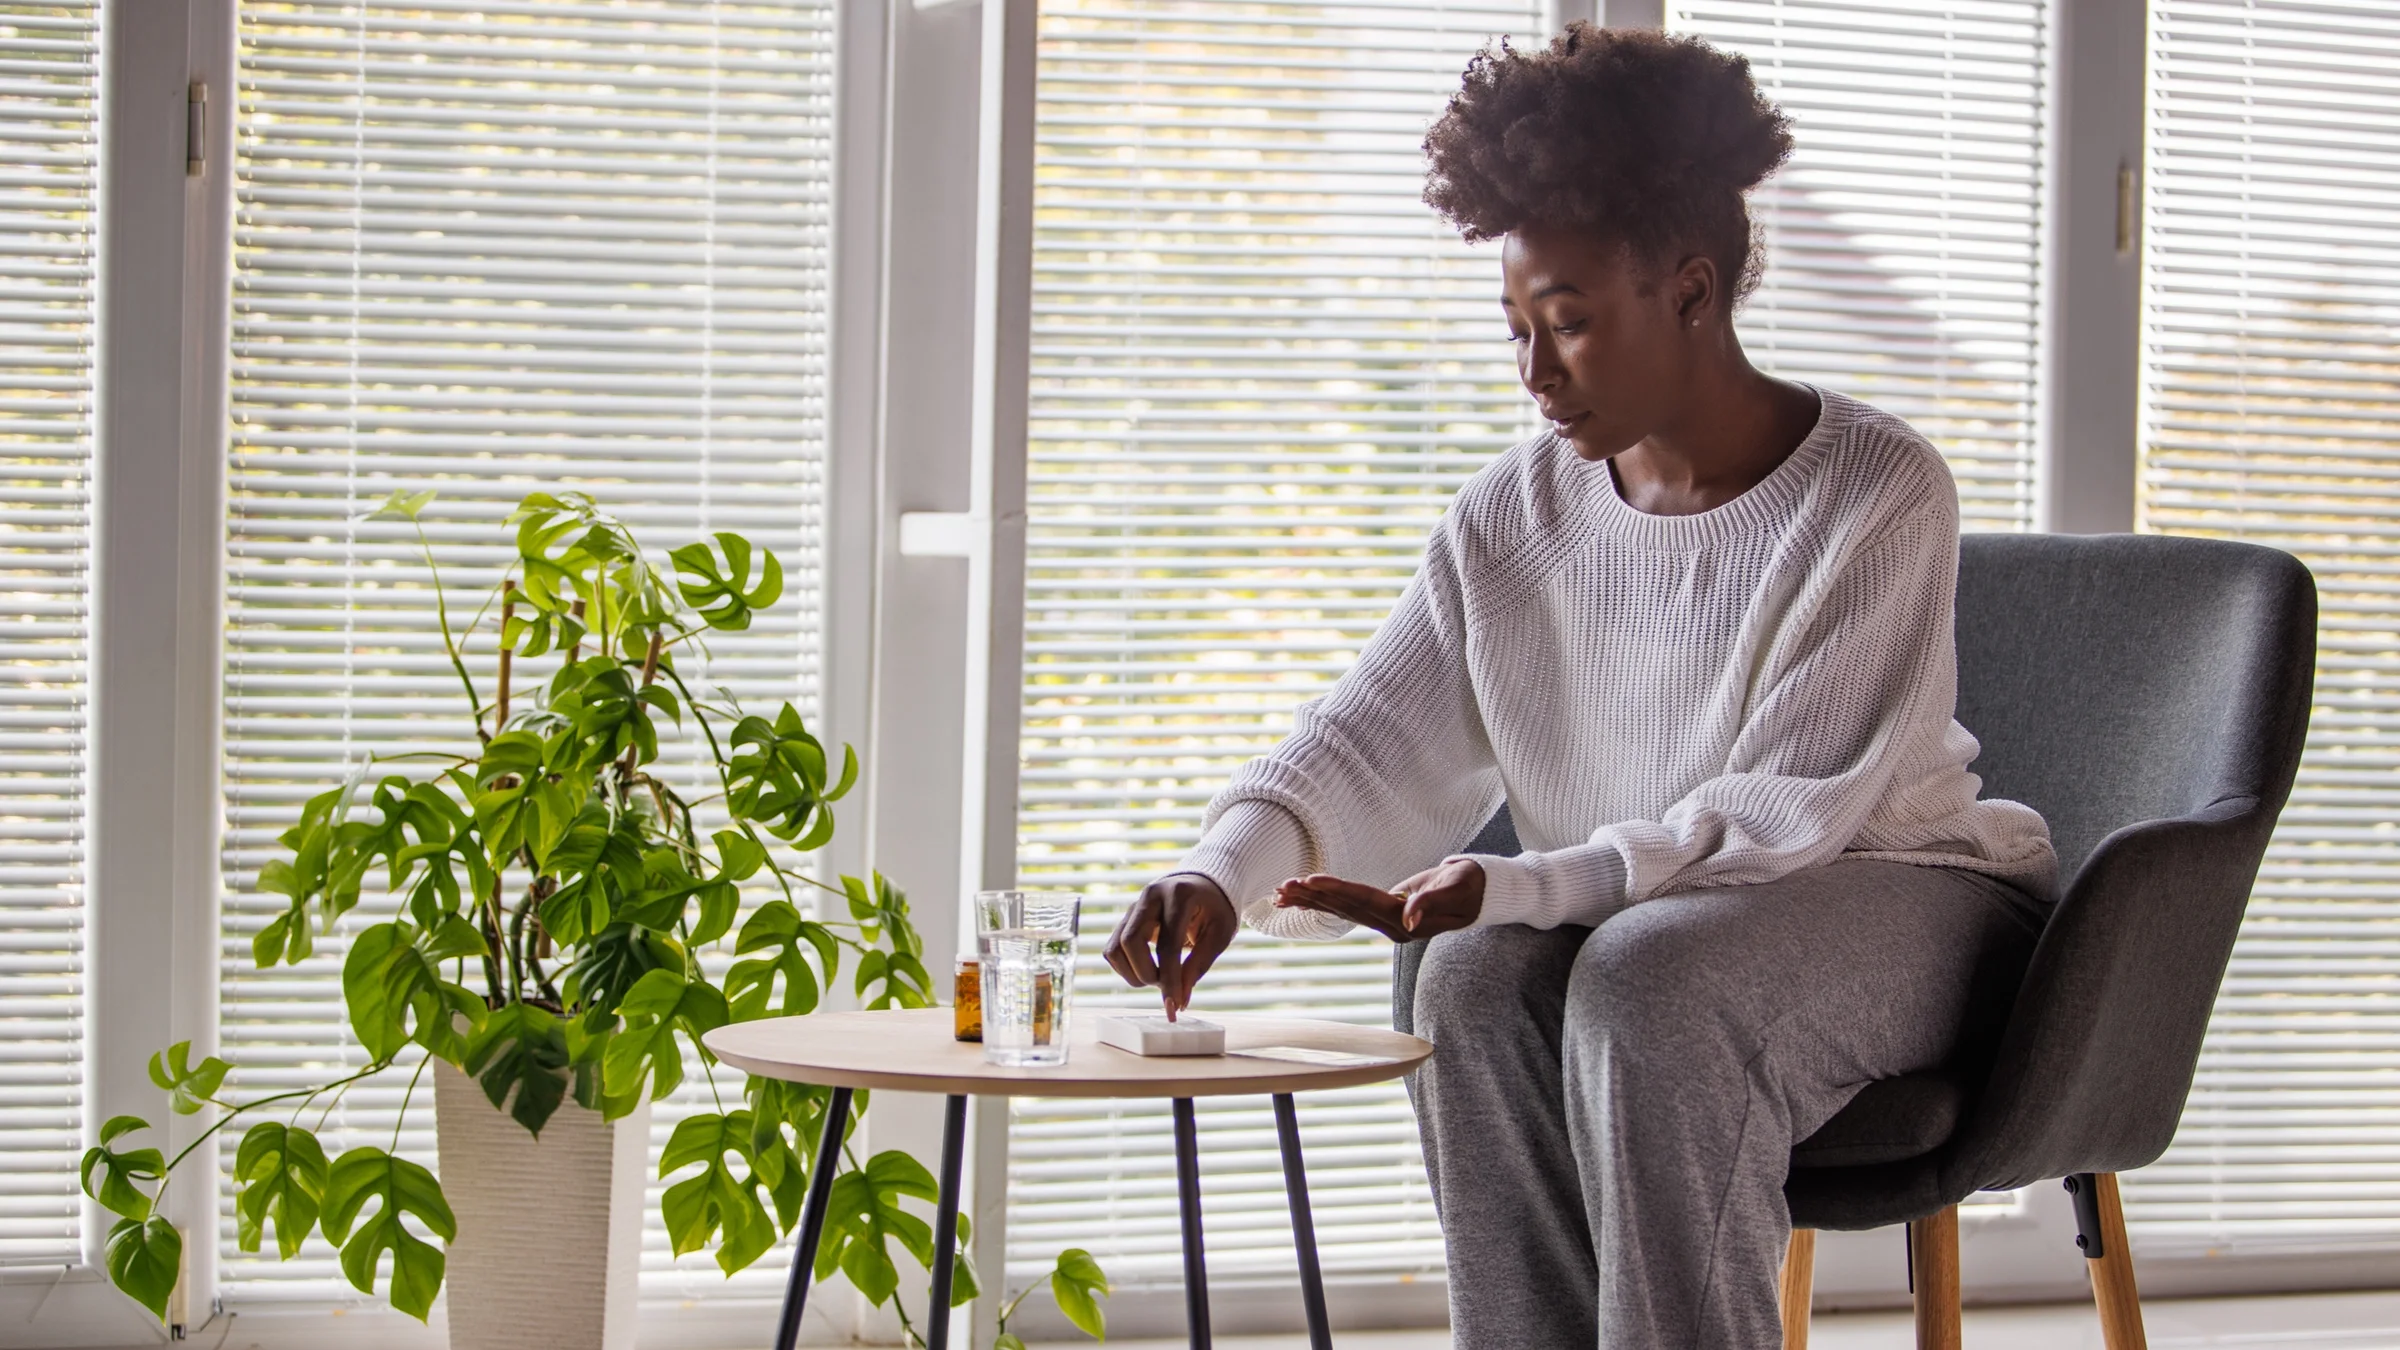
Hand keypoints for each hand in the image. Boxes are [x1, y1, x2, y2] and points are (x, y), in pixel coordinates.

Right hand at [1105, 873, 1238, 1018]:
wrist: (1202, 884)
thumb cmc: (1214, 909)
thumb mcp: (1218, 935)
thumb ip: (1198, 965)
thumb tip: (1179, 1001)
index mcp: (1179, 895)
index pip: (1167, 944)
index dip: (1169, 979)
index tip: (1173, 1006)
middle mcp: (1150, 896)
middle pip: (1130, 942)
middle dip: (1146, 974)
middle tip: (1167, 987)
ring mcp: (1133, 906)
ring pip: (1115, 947)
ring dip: (1132, 974)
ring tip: (1158, 979)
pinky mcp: (1125, 918)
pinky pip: (1114, 949)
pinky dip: (1126, 968)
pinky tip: (1147, 971)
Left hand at [1275, 858, 1484, 941]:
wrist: (1479, 894)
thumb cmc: (1470, 887)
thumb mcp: (1455, 890)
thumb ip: (1431, 902)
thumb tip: (1407, 918)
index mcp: (1406, 921)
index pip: (1364, 902)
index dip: (1337, 890)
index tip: (1311, 880)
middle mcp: (1391, 926)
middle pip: (1345, 909)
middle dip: (1313, 897)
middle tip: (1282, 887)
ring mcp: (1385, 923)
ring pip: (1341, 911)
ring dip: (1311, 902)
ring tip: (1280, 894)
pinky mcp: (1382, 915)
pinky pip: (1347, 909)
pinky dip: (1322, 903)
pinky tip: (1300, 899)